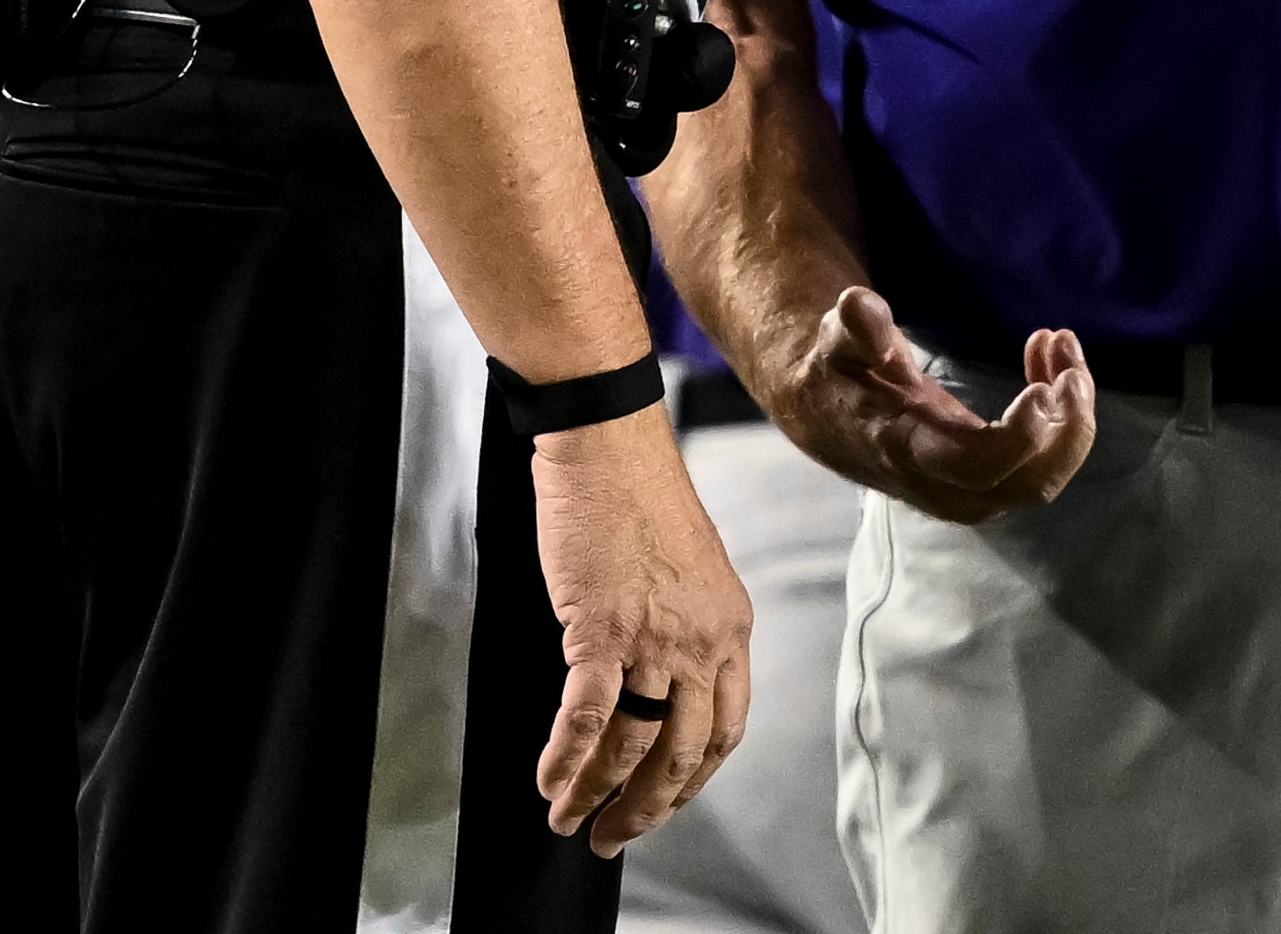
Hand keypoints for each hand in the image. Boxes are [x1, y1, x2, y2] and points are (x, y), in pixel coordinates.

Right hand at [526, 402, 751, 852]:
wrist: (610, 445)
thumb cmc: (641, 496)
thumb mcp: (692, 571)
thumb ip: (686, 629)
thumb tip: (657, 682)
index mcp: (732, 627)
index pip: (725, 729)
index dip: (693, 779)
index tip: (665, 803)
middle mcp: (703, 642)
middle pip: (684, 754)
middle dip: (647, 807)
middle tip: (615, 836)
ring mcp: (654, 639)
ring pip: (633, 744)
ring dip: (597, 793)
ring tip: (569, 819)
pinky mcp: (601, 630)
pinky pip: (586, 717)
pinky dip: (565, 758)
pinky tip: (548, 781)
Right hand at [773, 286, 1094, 524]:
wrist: (829, 418)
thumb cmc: (837, 371)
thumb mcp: (834, 339)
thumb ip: (853, 325)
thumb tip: (860, 305)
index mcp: (909, 450)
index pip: (978, 467)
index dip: (1021, 437)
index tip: (1044, 388)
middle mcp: (946, 485)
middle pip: (1030, 484)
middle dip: (1067, 428)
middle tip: (1073, 367)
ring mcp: (971, 490)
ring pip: (1045, 476)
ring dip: (1072, 416)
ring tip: (1063, 347)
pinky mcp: (988, 479)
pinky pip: (1042, 461)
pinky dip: (1060, 416)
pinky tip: (1047, 361)